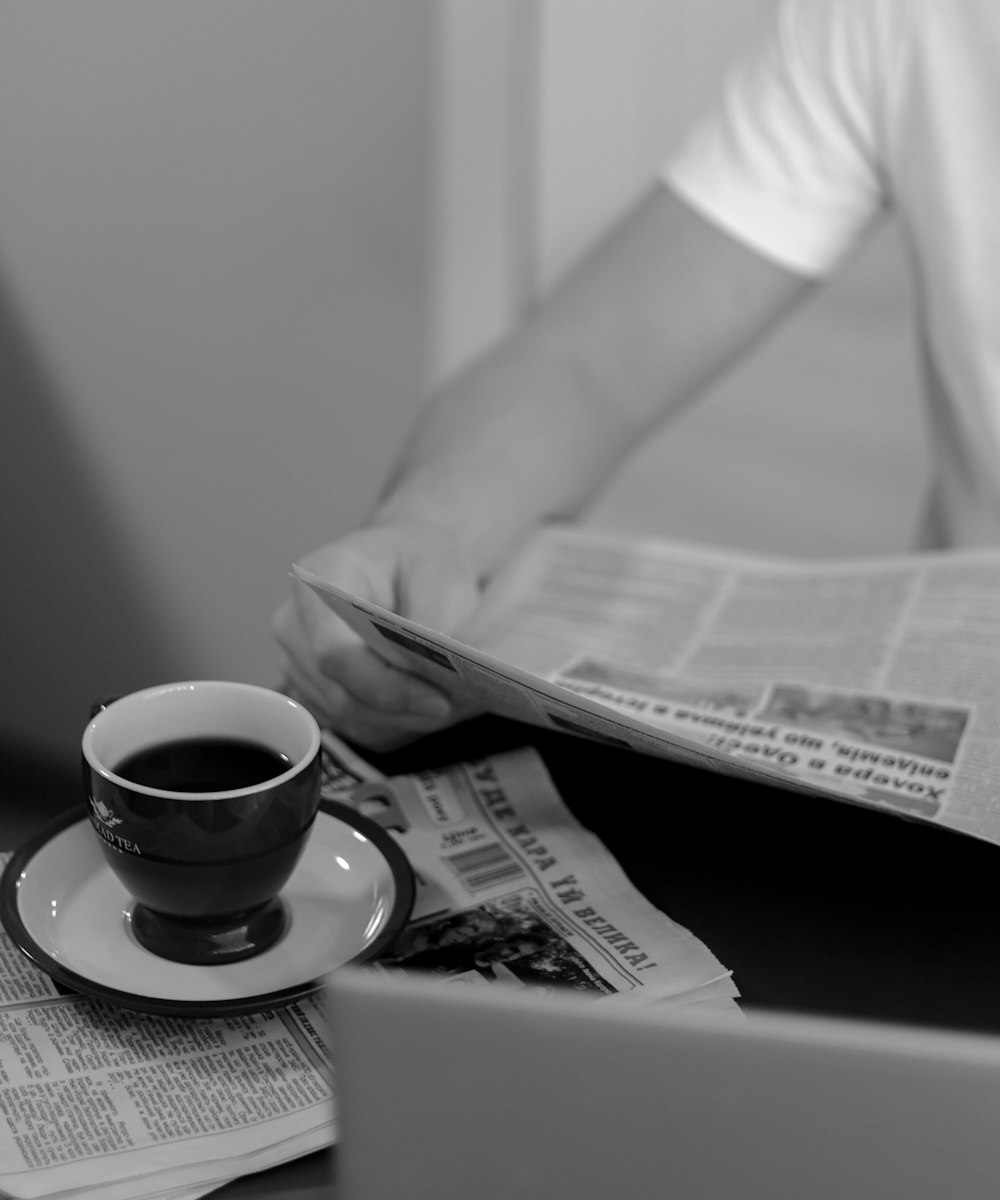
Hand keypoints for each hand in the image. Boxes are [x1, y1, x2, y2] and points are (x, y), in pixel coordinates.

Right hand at [272, 523, 483, 750]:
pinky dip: (387, 724)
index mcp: (319, 578)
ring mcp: (295, 659)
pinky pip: (346, 722)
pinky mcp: (309, 686)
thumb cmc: (419, 560)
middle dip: (399, 709)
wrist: (403, 562)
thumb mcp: (443, 573)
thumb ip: (434, 619)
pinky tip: (420, 709)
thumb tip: (429, 671)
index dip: (386, 686)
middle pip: (339, 692)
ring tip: (443, 708)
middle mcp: (294, 622)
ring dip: (396, 721)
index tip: (438, 698)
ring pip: (343, 714)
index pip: (336, 652)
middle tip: (453, 709)